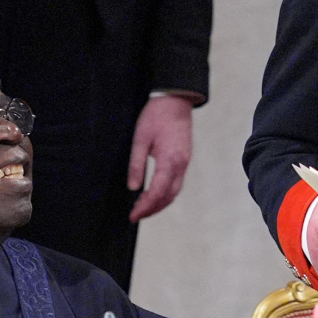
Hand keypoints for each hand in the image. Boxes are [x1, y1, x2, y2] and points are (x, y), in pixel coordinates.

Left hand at [127, 95, 194, 221]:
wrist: (175, 100)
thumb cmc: (156, 116)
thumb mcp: (140, 139)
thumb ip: (136, 165)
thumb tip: (133, 187)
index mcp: (170, 160)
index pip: (157, 192)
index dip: (144, 207)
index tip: (133, 216)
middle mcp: (181, 165)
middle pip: (168, 197)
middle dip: (152, 209)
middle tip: (135, 215)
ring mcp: (185, 163)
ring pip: (174, 192)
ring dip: (159, 203)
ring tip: (142, 207)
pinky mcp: (185, 159)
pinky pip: (177, 183)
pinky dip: (165, 193)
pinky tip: (153, 193)